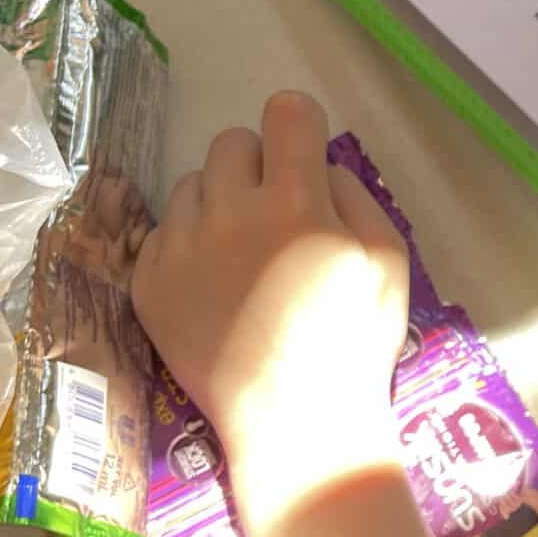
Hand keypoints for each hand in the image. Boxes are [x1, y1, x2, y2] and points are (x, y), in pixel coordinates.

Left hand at [132, 93, 408, 502]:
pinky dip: (188, 246)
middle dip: (258, 166)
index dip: (299, 126)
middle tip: (276, 212)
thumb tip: (319, 167)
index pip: (285, 112)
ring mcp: (181, 249)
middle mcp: (230, 213)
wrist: (294, 424)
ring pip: (191, 184)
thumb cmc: (354, 345)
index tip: (302, 153)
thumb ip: (356, 197)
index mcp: (296, 203)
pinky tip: (215, 285)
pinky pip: (162, 232)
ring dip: (218, 203)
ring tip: (241, 252)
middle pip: (231, 142)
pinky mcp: (148, 284)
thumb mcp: (389, 262)